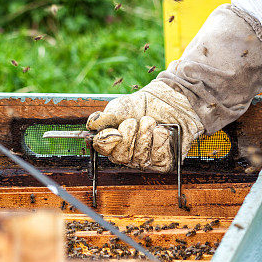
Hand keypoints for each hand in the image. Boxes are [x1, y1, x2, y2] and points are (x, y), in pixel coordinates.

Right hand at [86, 81, 203, 171]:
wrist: (171, 99)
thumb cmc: (146, 105)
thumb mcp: (121, 107)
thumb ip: (105, 116)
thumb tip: (91, 124)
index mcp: (114, 143)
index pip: (102, 149)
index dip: (108, 141)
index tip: (116, 130)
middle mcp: (129, 155)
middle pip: (121, 156)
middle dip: (130, 135)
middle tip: (137, 120)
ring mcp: (146, 161)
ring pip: (140, 157)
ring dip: (146, 134)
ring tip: (152, 121)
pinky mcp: (164, 162)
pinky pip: (158, 157)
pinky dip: (160, 139)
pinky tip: (163, 130)